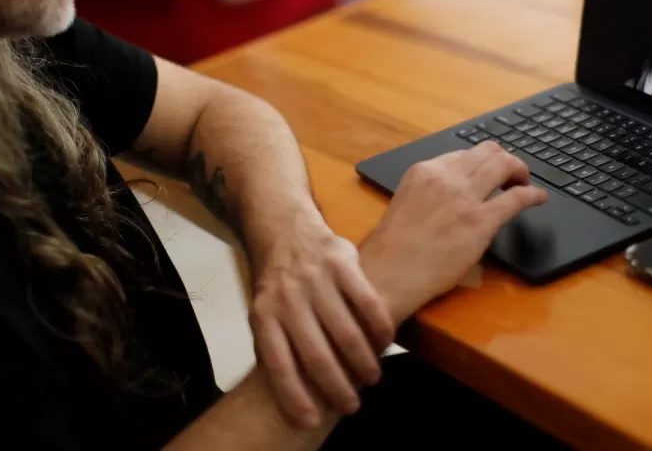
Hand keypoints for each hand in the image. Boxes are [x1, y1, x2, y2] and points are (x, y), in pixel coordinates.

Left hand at [248, 216, 394, 428]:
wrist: (286, 231)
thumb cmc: (279, 285)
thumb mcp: (265, 313)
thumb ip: (277, 345)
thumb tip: (294, 395)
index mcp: (264, 315)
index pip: (279, 365)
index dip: (295, 396)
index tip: (311, 420)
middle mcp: (288, 297)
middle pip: (317, 356)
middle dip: (337, 388)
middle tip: (352, 404)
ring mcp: (315, 278)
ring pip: (346, 333)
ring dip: (363, 363)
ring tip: (371, 377)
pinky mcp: (342, 261)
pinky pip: (368, 301)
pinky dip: (380, 327)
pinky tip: (387, 341)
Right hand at [359, 142, 547, 323]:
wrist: (388, 274)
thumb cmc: (393, 249)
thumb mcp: (406, 203)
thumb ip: (430, 191)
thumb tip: (456, 195)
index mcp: (424, 170)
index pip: (463, 153)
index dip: (481, 161)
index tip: (489, 171)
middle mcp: (446, 176)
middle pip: (488, 151)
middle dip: (504, 159)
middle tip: (512, 174)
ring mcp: (465, 197)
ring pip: (505, 165)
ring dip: (520, 170)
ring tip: (524, 182)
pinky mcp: (481, 222)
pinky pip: (517, 198)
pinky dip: (533, 194)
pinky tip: (539, 198)